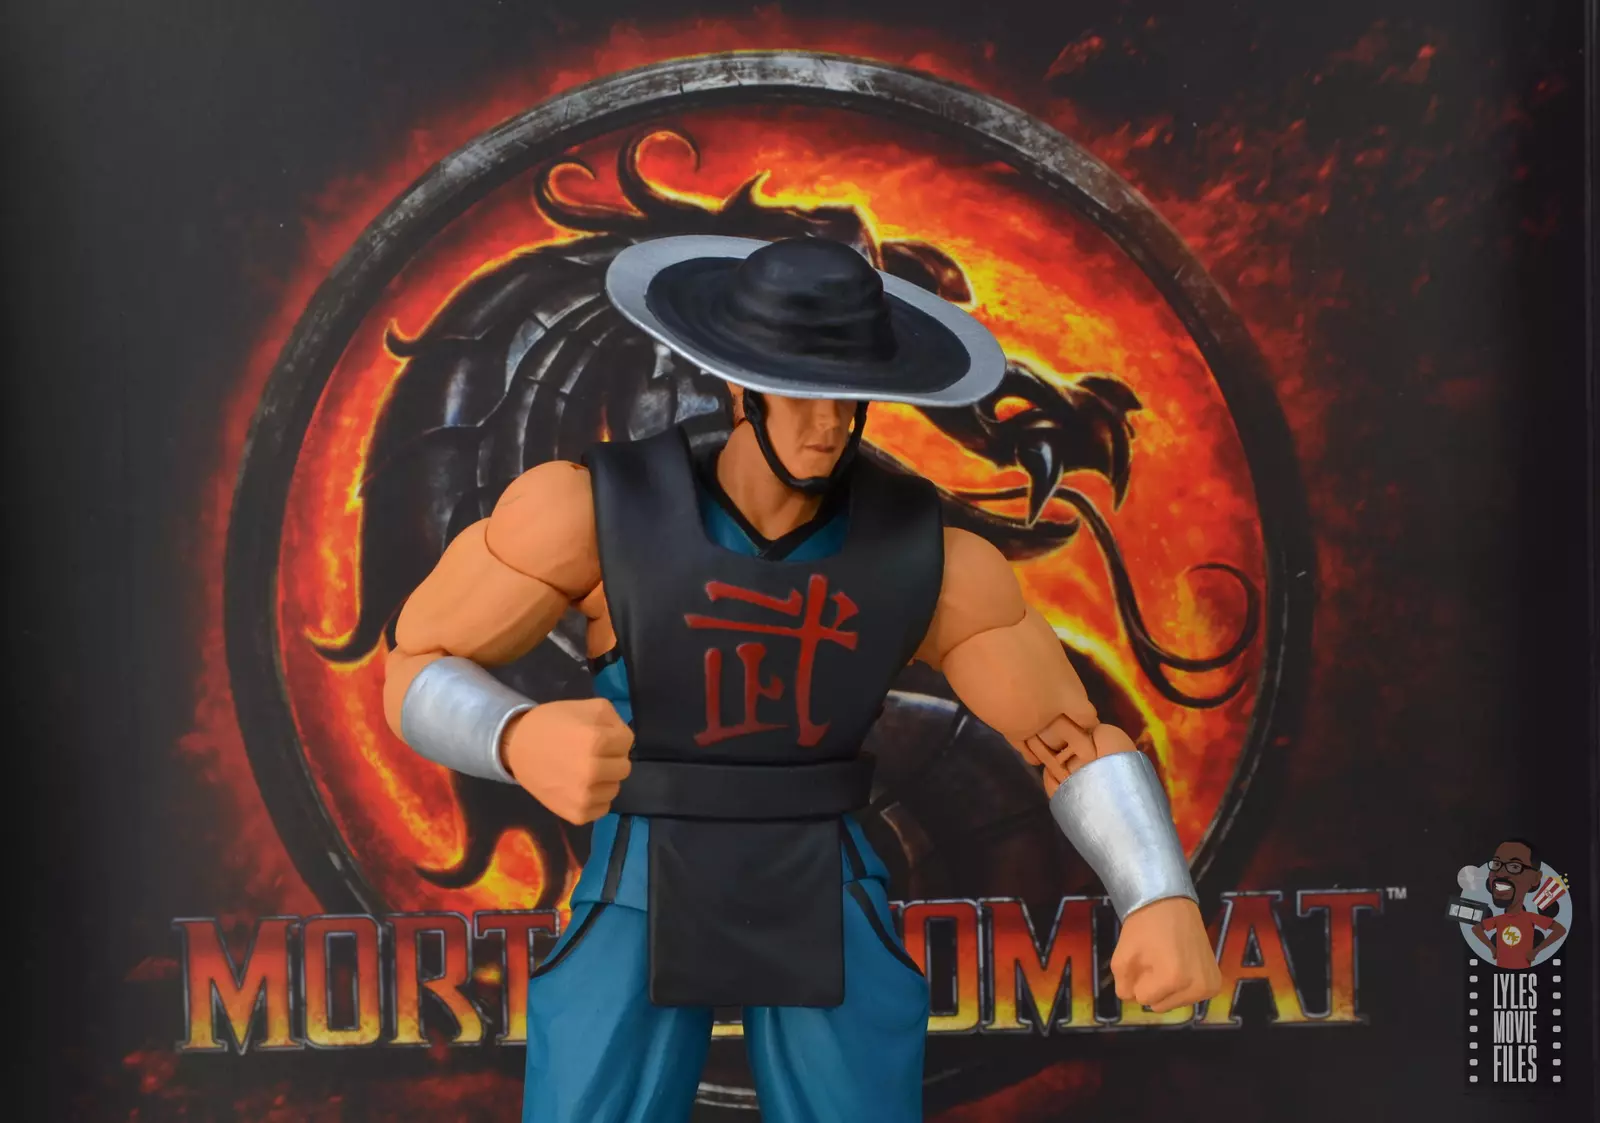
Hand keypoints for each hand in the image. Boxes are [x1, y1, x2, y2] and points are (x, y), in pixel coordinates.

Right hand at [500, 698, 633, 823]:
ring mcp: (585, 796)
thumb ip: (614, 719)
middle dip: (611, 758)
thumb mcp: (587, 706)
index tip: (598, 736)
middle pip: (624, 767)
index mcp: (597, 741)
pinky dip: (595, 799)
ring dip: (604, 780)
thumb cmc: (553, 723)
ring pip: (615, 789)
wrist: (517, 747)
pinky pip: (602, 808)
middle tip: (591, 754)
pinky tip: (579, 787)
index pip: (627, 742)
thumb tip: (625, 740)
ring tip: (584, 770)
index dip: (614, 736)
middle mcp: (593, 771)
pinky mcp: (577, 814)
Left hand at [1109, 897, 1221, 1011]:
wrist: (1171, 904)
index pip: (1143, 998)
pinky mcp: (1216, 983)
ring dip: (1166, 988)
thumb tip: (1133, 999)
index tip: (1143, 960)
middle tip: (1155, 961)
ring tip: (1168, 961)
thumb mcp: (1122, 956)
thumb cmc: (1144, 927)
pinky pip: (1189, 997)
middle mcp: (1196, 986)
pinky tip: (1180, 966)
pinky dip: (1181, 986)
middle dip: (1152, 987)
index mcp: (1174, 978)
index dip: (1138, 980)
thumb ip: (1123, 986)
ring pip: (1174, 1003)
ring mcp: (1209, 986)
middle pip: (1160, 1005)